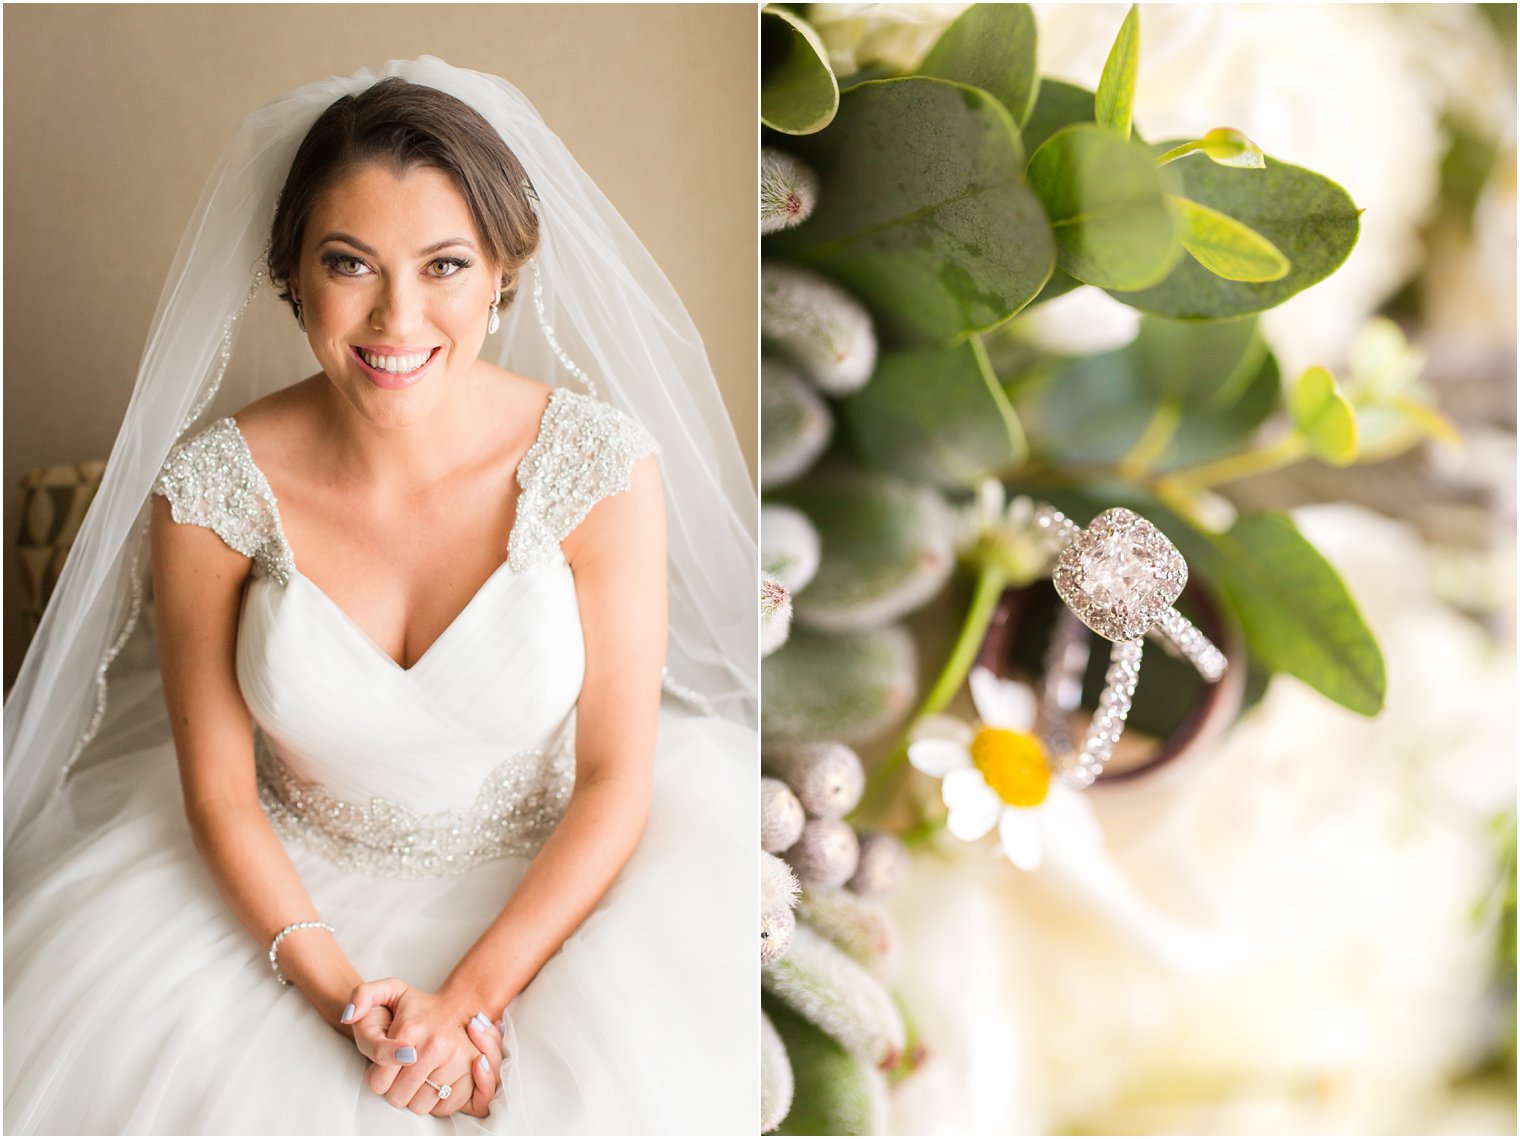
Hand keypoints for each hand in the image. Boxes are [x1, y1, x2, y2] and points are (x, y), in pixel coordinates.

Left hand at [343, 977, 504, 1117]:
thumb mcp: (387, 991)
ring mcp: (456, 1059)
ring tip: (419, 1076)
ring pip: (420, 1106)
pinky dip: (438, 1101)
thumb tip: (349, 1017)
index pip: (377, 1083)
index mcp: (409, 1029)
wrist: (460, 1004)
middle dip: (395, 1089)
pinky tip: (435, 1083)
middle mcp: (435, 1045)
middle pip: (397, 1098)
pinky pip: (445, 1106)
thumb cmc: (419, 1006)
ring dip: (416, 1096)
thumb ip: (361, 996)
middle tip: (402, 1071)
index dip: (377, 1077)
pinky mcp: (472, 1071)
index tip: (386, 1065)